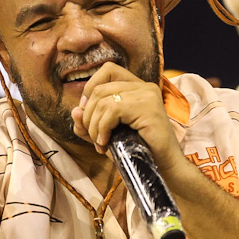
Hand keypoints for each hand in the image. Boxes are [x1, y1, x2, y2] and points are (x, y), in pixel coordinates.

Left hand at [71, 62, 185, 174]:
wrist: (164, 168)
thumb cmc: (137, 151)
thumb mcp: (108, 135)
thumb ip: (89, 124)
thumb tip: (75, 111)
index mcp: (137, 88)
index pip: (108, 70)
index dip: (90, 88)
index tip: (88, 114)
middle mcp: (144, 86)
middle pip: (100, 88)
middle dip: (88, 115)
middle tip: (93, 137)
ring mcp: (147, 95)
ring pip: (103, 101)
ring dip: (94, 126)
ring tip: (100, 144)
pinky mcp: (148, 107)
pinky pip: (112, 111)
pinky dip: (102, 128)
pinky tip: (105, 143)